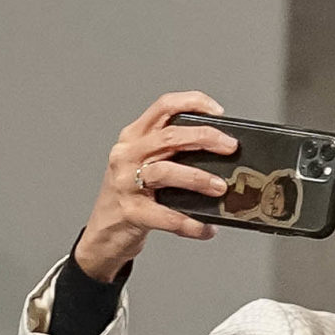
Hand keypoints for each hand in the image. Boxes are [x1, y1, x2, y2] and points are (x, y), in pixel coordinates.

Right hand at [73, 91, 238, 282]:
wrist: (105, 232)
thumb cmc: (132, 195)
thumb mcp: (147, 164)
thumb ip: (175, 153)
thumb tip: (222, 155)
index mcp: (134, 137)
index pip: (163, 107)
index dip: (192, 102)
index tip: (218, 111)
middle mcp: (127, 154)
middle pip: (169, 136)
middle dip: (205, 138)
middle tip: (230, 147)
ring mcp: (126, 183)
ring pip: (165, 171)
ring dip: (198, 178)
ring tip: (220, 188)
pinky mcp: (131, 212)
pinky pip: (167, 216)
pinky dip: (191, 223)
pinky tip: (206, 228)